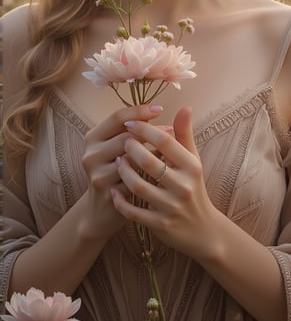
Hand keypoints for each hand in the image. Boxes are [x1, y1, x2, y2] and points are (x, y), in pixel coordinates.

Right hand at [81, 104, 163, 242]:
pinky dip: (151, 172)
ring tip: (169, 150)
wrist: (101, 210)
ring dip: (154, 152)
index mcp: (92, 138)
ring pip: (132, 157)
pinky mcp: (109, 192)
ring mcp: (98, 174)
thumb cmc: (116, 173)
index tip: (160, 109)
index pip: (118, 117)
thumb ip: (136, 129)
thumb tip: (170, 110)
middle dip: (151, 132)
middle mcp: (91, 154)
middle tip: (170, 130)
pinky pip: (136, 177)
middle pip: (126, 135)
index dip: (140, 111)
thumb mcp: (118, 148)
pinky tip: (162, 170)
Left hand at [111, 106, 218, 262]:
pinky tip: (114, 191)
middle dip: (130, 148)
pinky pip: (133, 212)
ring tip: (118, 162)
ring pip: (138, 186)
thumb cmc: (194, 188)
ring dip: (124, 172)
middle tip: (122, 142)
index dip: (145, 129)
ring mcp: (171, 207)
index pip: (165, 141)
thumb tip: (185, 107)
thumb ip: (185, 135)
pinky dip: (121, 201)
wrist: (203, 230)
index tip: (130, 123)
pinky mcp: (160, 225)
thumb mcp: (193, 161)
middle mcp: (183, 186)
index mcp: (191, 167)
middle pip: (149, 162)